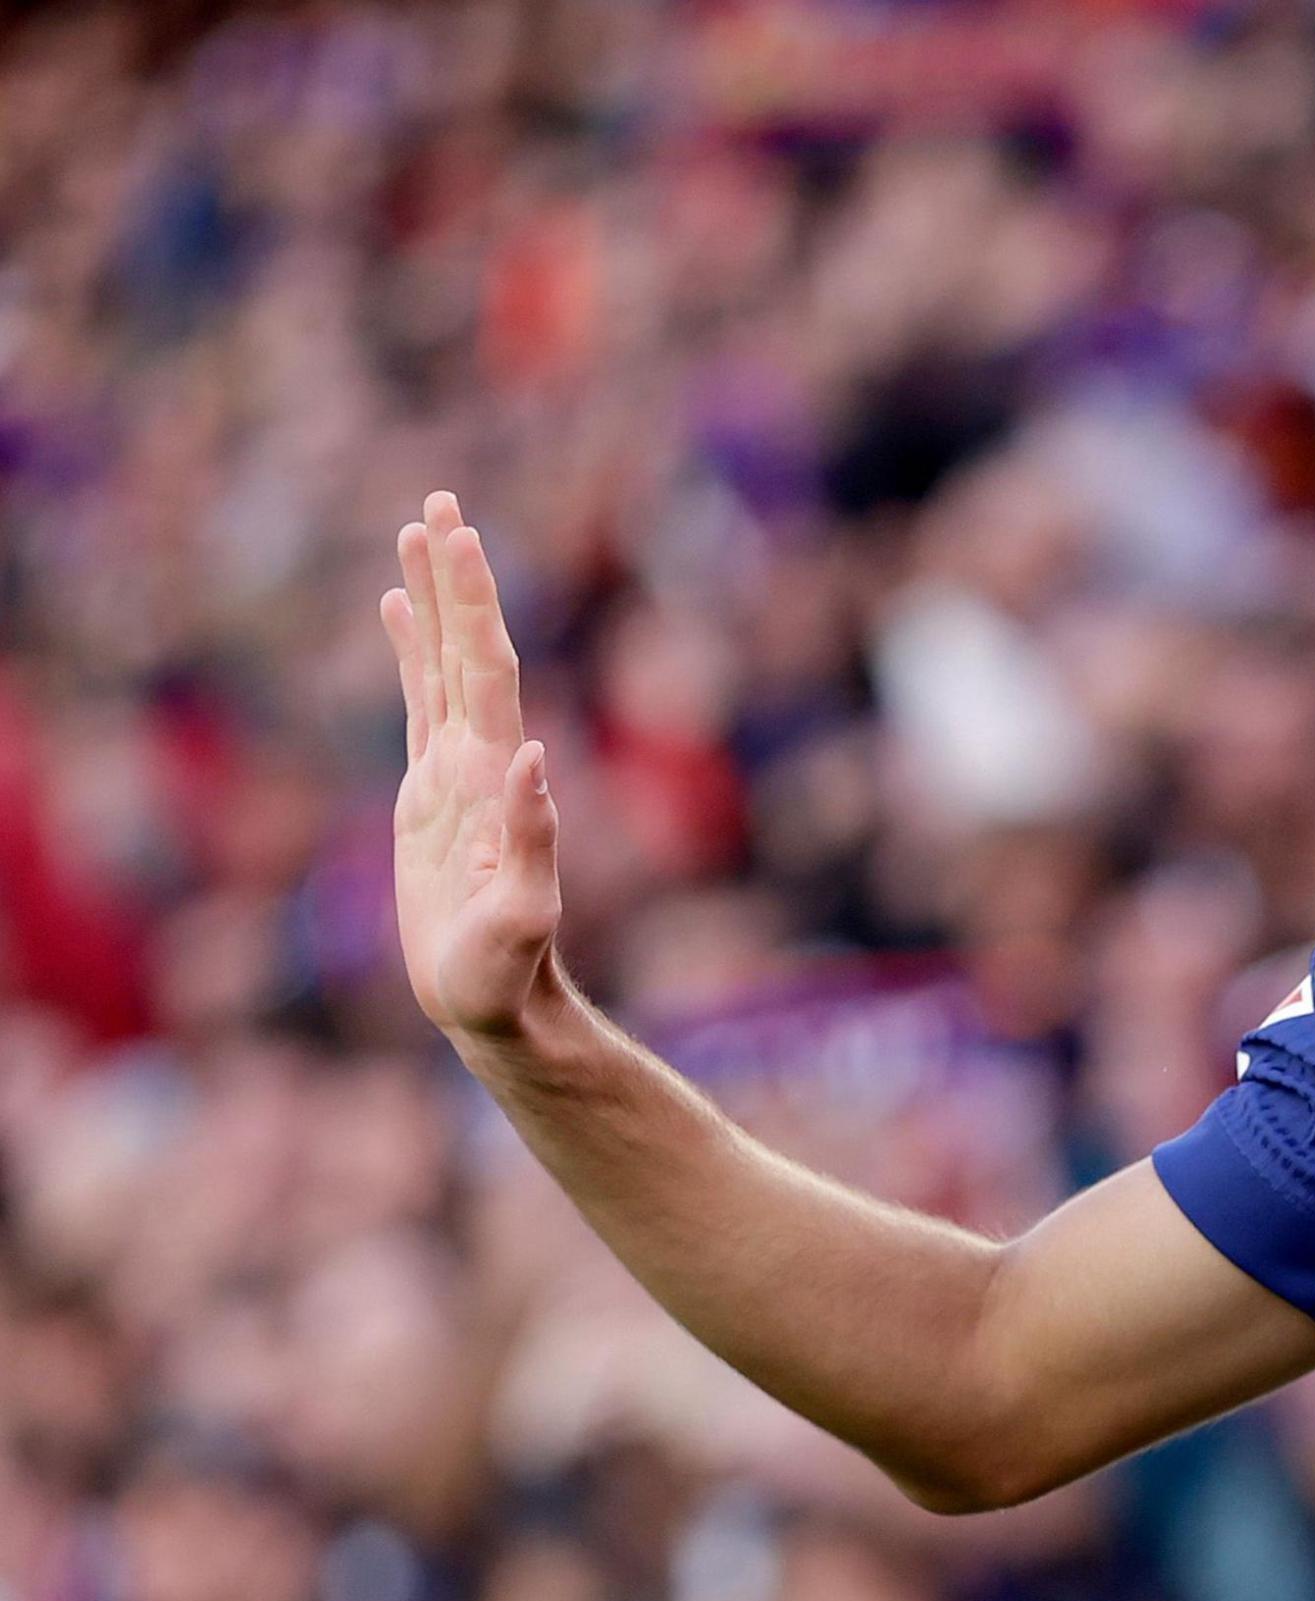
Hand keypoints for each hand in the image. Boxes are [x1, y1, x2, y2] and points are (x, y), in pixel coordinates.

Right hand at [386, 493, 561, 1038]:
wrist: (495, 1004)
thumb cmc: (507, 972)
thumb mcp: (523, 913)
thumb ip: (532, 838)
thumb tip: (533, 755)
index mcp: (497, 777)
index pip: (484, 669)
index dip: (472, 604)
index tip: (460, 537)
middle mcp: (480, 760)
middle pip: (464, 648)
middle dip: (455, 577)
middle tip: (440, 500)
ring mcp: (454, 773)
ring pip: (440, 666)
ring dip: (432, 600)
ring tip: (419, 529)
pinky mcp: (429, 795)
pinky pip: (417, 705)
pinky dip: (410, 654)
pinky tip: (399, 612)